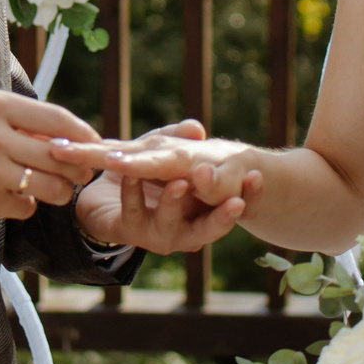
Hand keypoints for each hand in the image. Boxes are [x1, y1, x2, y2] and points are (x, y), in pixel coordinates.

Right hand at [0, 91, 102, 227]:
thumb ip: (18, 121)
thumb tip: (69, 135)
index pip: (55, 117)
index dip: (82, 133)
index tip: (95, 142)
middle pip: (58, 154)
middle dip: (77, 168)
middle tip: (80, 174)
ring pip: (50, 186)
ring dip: (59, 192)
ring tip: (53, 190)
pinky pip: (26, 207)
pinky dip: (25, 206)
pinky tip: (11, 199)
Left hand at [70, 120, 261, 254]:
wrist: (104, 199)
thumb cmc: (146, 176)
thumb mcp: (165, 153)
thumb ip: (179, 140)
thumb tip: (195, 129)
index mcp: (207, 210)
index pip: (241, 205)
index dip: (254, 195)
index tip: (258, 176)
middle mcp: (189, 229)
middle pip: (214, 228)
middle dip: (225, 215)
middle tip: (235, 202)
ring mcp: (161, 234)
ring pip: (172, 224)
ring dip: (174, 202)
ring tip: (179, 184)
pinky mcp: (130, 232)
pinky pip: (133, 212)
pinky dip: (132, 191)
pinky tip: (130, 173)